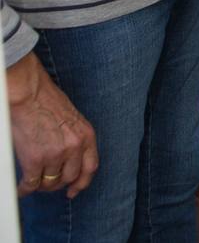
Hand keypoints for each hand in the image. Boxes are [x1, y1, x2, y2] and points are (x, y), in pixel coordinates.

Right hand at [8, 53, 98, 198]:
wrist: (29, 94)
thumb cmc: (46, 101)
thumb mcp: (72, 119)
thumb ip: (74, 138)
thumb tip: (68, 158)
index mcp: (86, 136)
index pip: (90, 167)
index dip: (82, 182)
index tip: (75, 190)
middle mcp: (74, 147)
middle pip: (70, 177)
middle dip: (58, 183)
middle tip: (48, 183)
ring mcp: (55, 155)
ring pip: (50, 183)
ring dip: (41, 185)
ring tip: (34, 182)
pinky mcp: (35, 159)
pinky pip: (31, 183)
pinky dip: (25, 189)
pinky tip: (22, 189)